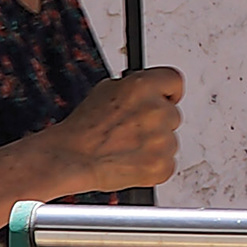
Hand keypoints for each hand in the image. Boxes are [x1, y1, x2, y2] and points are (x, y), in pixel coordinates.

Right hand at [40, 63, 185, 198]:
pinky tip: (133, 162)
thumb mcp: (106, 90)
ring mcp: (162, 140)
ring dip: (155, 145)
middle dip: (157, 123)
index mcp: (143, 87)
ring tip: (128, 147)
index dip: (169, 91)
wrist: (71, 158)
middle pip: (173, 114)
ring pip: (170, 141)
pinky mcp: (161, 166)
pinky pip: (167, 163)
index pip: (175, 81)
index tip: (167, 98)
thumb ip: (135, 88)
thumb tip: (148, 90)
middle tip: (134, 130)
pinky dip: (153, 166)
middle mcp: (156, 111)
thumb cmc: (83, 129)